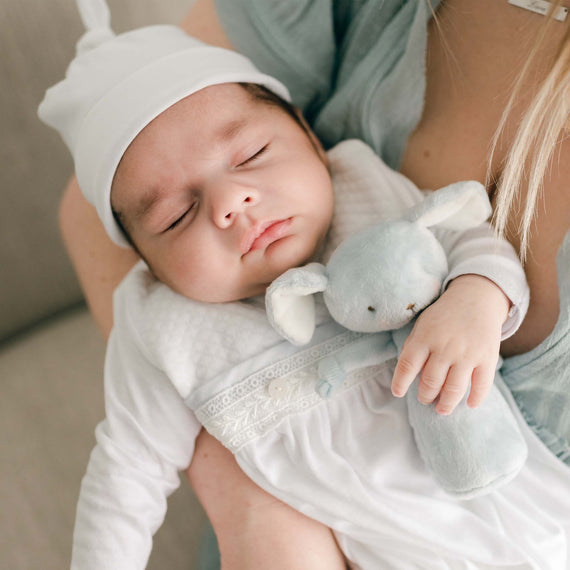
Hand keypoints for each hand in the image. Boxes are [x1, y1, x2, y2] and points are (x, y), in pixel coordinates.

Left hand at [391, 274, 510, 414]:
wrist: (475, 298)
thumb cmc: (443, 317)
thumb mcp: (422, 325)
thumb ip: (413, 348)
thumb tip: (406, 376)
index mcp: (425, 338)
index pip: (407, 366)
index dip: (400, 383)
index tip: (397, 393)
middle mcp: (445, 347)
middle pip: (430, 382)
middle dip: (425, 396)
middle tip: (424, 399)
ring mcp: (467, 354)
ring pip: (454, 389)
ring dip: (446, 404)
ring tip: (441, 409)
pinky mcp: (487, 358)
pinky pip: (482, 385)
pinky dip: (475, 398)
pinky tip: (469, 404)